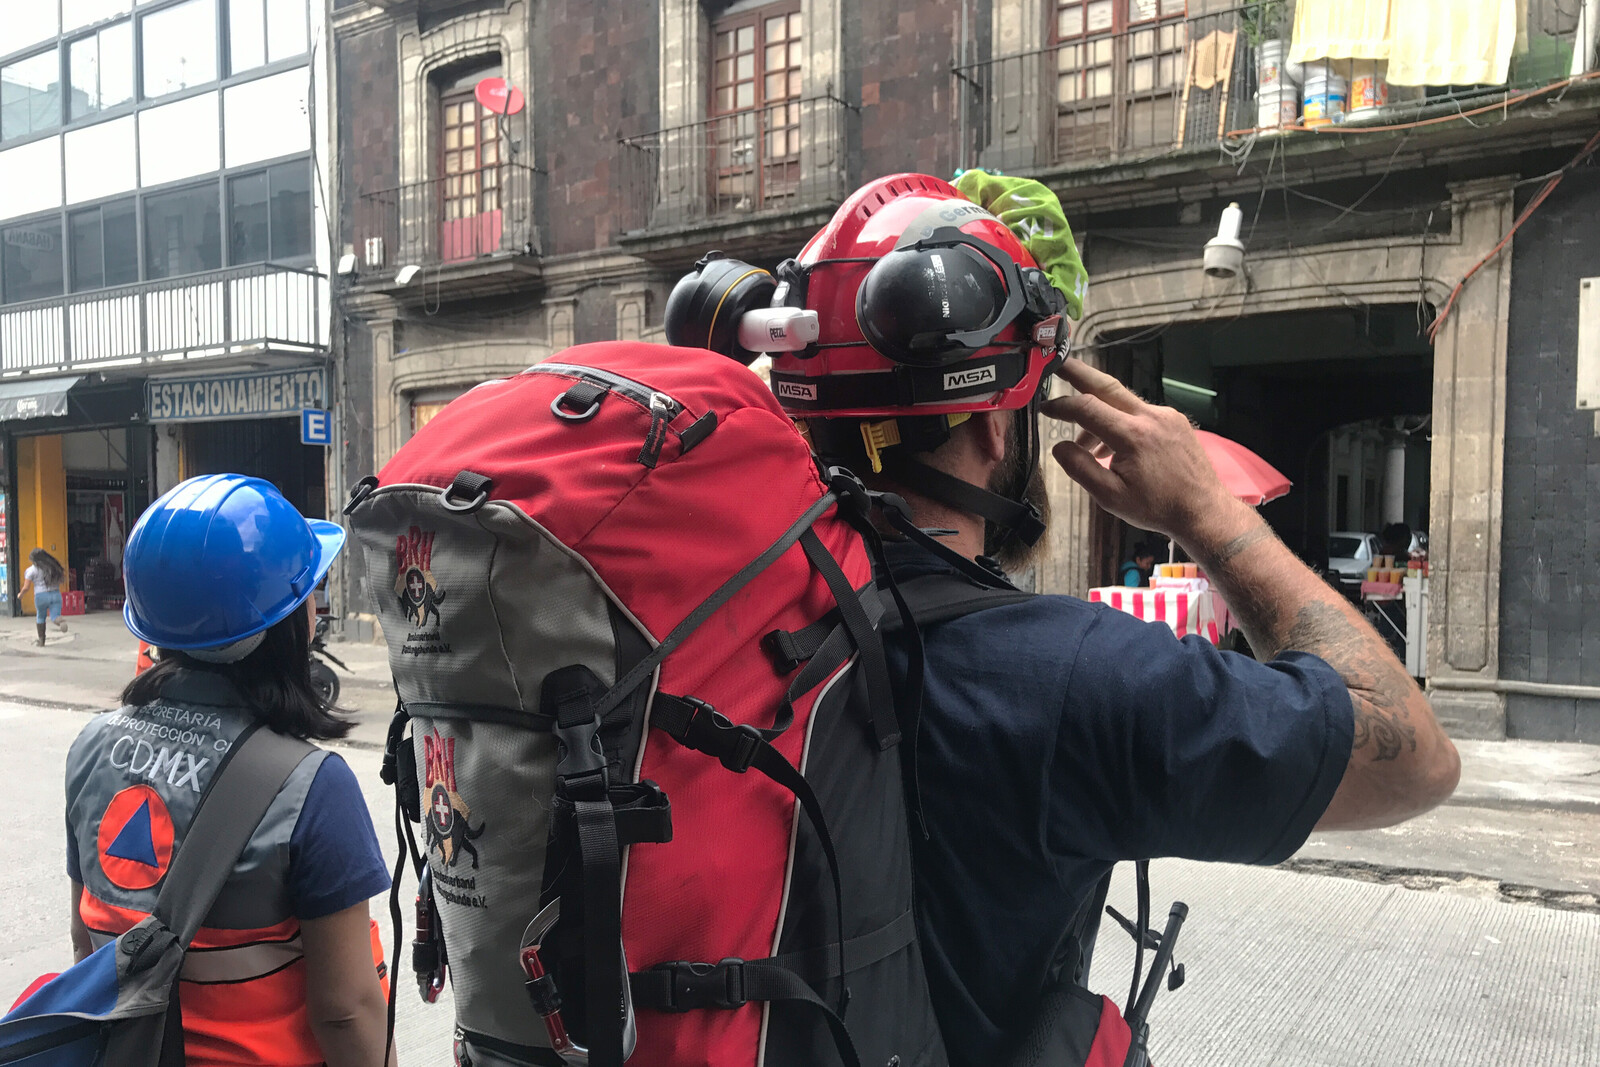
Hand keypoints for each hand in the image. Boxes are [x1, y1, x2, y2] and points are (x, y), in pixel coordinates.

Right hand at [1041, 358, 1239, 539]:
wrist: (1202, 509)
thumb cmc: (1156, 507)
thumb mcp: (1110, 496)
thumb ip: (1080, 468)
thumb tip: (1059, 446)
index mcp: (1132, 436)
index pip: (1087, 408)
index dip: (1061, 405)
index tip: (1044, 408)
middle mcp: (1150, 417)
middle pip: (1107, 386)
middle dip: (1078, 373)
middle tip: (1056, 363)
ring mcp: (1165, 416)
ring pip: (1122, 401)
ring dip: (1098, 412)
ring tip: (1086, 444)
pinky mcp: (1174, 420)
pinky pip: (1139, 412)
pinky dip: (1119, 422)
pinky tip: (1113, 447)